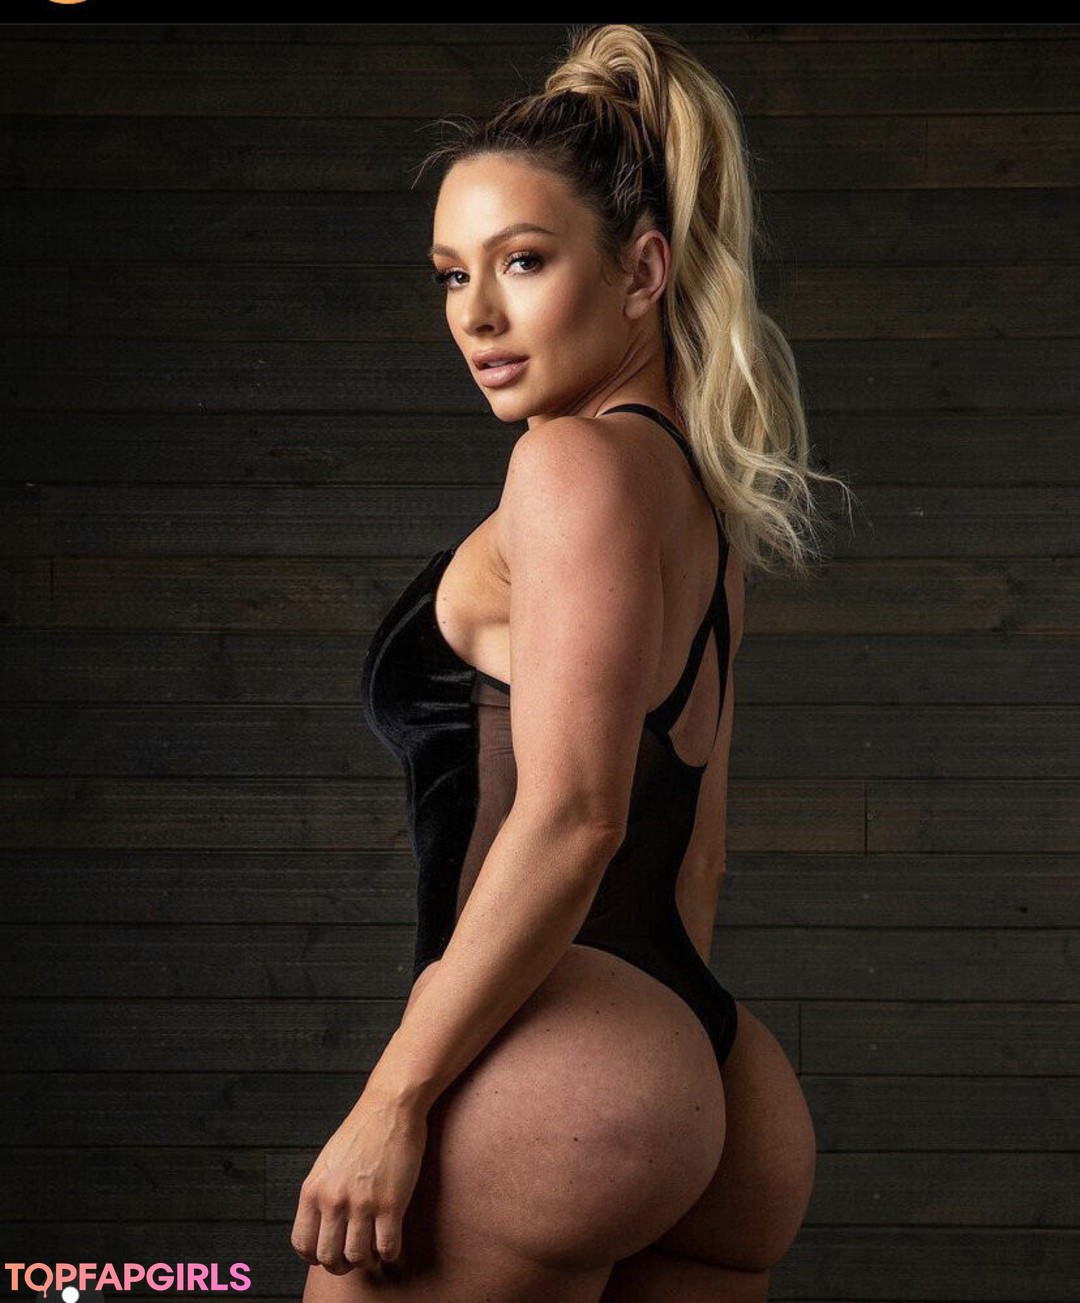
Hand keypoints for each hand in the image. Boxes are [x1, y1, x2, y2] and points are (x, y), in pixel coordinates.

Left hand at [290, 1085, 428, 1274]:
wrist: (390, 1108)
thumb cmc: (361, 1131)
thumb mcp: (327, 1162)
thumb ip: (321, 1193)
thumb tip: (321, 1226)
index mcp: (313, 1190)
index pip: (302, 1244)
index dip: (314, 1257)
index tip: (328, 1253)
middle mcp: (334, 1199)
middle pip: (328, 1258)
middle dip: (341, 1265)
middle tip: (353, 1257)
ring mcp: (362, 1203)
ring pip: (357, 1258)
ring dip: (367, 1261)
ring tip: (373, 1251)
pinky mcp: (391, 1203)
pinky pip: (386, 1248)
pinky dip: (389, 1254)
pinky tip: (391, 1244)